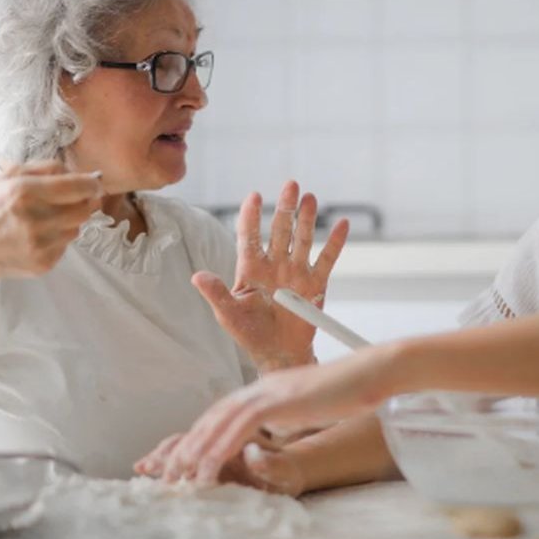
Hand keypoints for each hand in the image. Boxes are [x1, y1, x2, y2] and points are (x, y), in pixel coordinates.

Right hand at [0, 160, 101, 279]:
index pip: (79, 187)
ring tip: (46, 219)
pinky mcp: (44, 263)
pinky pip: (66, 246)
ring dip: (70, 221)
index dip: (92, 184)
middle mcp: (35, 219)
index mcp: (25, 192)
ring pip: (77, 228)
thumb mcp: (7, 177)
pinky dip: (58, 238)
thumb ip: (46, 168)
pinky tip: (38, 236)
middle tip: (72, 200)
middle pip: (85, 209)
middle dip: (83, 202)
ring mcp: (40, 244)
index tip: (94, 183)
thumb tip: (80, 172)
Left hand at [137, 345, 399, 484]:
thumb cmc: (349, 391)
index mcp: (267, 389)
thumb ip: (289, 414)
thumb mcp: (310, 405)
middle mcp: (261, 387)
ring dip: (197, 450)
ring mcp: (269, 391)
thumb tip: (278, 428)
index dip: (202, 436)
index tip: (186, 461)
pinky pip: (240, 425)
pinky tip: (209, 466)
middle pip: (213, 416)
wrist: (370, 372)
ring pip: (220, 421)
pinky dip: (221, 446)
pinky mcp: (279, 399)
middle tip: (169, 473)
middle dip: (189, 446)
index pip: (224, 413)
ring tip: (180, 477)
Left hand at [193, 181, 348, 371]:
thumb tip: (196, 276)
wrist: (279, 353)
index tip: (254, 196)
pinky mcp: (315, 284)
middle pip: (280, 230)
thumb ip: (216, 294)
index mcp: (250, 269)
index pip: (249, 236)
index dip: (251, 216)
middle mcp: (274, 265)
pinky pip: (326, 260)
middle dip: (285, 208)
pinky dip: (335, 243)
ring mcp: (296, 272)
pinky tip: (341, 224)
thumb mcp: (228, 314)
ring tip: (310, 198)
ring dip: (306, 219)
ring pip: (302, 239)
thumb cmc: (250, 333)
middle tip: (290, 185)